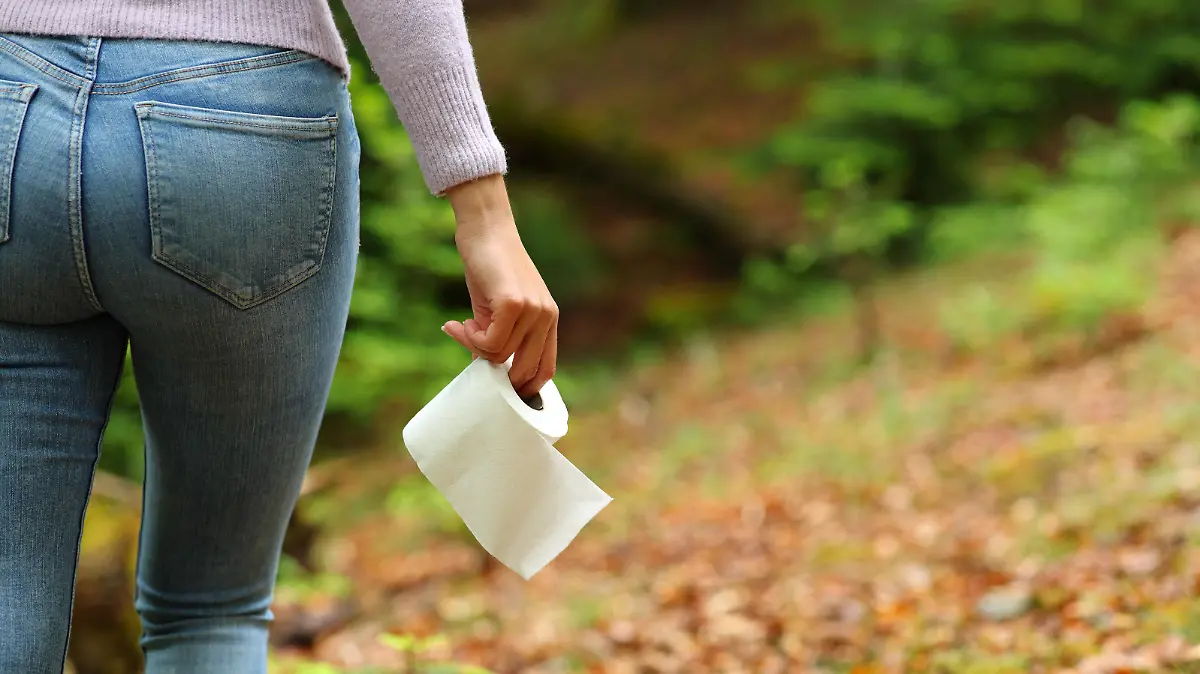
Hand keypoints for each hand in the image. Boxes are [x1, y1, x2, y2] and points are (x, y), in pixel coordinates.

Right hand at [441, 175, 558, 395]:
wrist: (485, 229)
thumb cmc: (488, 268)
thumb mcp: (496, 311)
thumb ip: (498, 340)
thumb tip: (486, 374)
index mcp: (548, 320)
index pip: (546, 369)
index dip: (525, 387)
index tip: (500, 389)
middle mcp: (546, 317)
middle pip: (525, 371)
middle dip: (496, 375)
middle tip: (470, 353)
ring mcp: (533, 311)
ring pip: (502, 357)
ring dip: (474, 347)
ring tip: (461, 326)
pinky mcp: (515, 304)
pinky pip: (491, 343)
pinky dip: (470, 339)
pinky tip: (459, 322)